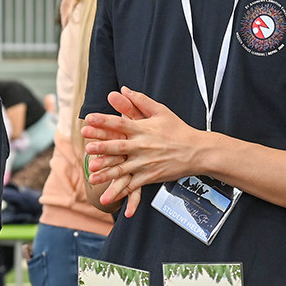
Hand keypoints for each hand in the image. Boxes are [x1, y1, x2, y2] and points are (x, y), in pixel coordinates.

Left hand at [83, 88, 205, 217]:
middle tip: (88, 147)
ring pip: (123, 168)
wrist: (197, 151)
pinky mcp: (151, 176)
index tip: (89, 119)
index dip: (103, 121)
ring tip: (92, 175)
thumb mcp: (161, 111)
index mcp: (144, 129)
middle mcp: (143, 146)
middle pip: (120, 146)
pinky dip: (121, 190)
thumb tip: (123, 89)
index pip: (120, 123)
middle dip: (103, 147)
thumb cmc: (178, 130)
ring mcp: (146, 163)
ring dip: (106, 172)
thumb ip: (141, 101)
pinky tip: (110, 195)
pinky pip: (133, 185)